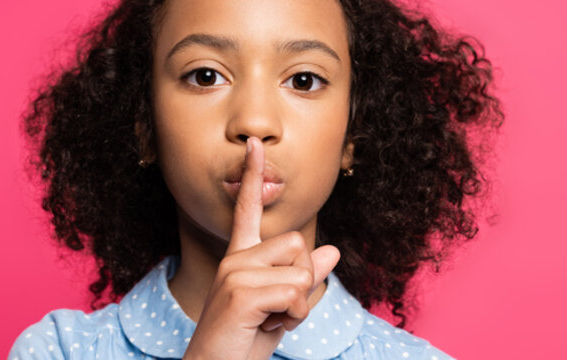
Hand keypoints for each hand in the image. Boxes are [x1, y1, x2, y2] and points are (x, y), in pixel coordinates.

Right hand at [182, 137, 340, 359]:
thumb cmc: (244, 342)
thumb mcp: (283, 309)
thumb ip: (304, 278)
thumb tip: (332, 250)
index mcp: (240, 258)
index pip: (248, 211)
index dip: (254, 176)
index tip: (254, 144)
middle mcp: (234, 259)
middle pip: (298, 243)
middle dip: (302, 282)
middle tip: (278, 311)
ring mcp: (234, 273)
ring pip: (300, 272)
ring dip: (298, 305)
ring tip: (270, 322)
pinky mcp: (240, 292)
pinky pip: (294, 292)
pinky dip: (293, 317)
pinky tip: (268, 328)